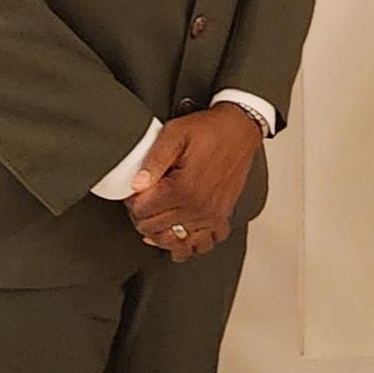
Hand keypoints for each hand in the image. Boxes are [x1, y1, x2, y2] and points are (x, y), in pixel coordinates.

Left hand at [125, 103, 261, 261]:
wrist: (240, 128)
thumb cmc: (210, 129)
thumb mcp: (175, 133)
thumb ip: (153, 159)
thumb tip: (136, 184)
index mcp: (183, 187)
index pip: (143, 210)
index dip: (132, 201)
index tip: (134, 192)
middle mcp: (198, 206)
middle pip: (155, 229)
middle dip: (142, 217)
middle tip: (144, 201)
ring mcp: (211, 215)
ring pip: (176, 243)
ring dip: (162, 234)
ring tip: (159, 217)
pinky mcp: (222, 216)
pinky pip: (202, 244)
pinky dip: (189, 243)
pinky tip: (181, 230)